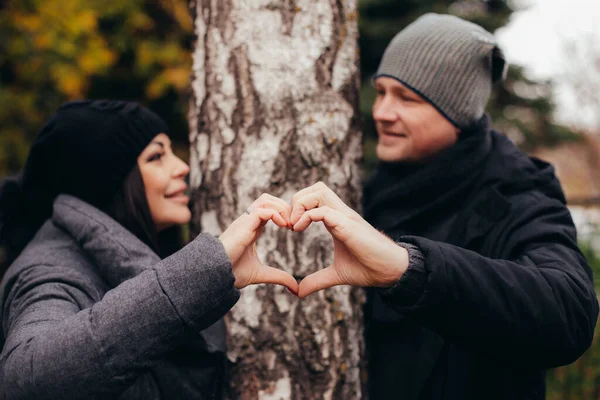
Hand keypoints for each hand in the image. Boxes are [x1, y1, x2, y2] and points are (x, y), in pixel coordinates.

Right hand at [219, 194, 297, 292]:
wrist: (217, 276)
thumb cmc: (233, 273)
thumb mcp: (262, 274)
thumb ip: (279, 277)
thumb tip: (295, 288)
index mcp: (252, 229)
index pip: (268, 210)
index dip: (283, 214)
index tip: (292, 228)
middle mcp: (248, 222)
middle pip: (268, 199)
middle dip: (284, 207)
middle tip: (294, 223)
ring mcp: (245, 222)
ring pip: (265, 200)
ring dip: (281, 208)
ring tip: (289, 223)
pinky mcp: (243, 225)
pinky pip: (262, 210)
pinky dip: (276, 214)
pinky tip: (283, 226)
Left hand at [291, 182, 408, 297]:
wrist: (390, 272)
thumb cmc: (368, 269)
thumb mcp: (336, 274)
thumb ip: (317, 280)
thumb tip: (299, 291)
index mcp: (337, 219)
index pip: (315, 197)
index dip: (298, 207)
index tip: (290, 228)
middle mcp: (341, 213)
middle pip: (316, 187)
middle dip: (297, 201)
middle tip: (289, 223)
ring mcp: (345, 217)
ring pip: (319, 191)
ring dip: (300, 205)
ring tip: (294, 225)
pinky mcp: (348, 226)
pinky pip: (324, 211)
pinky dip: (307, 216)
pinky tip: (299, 230)